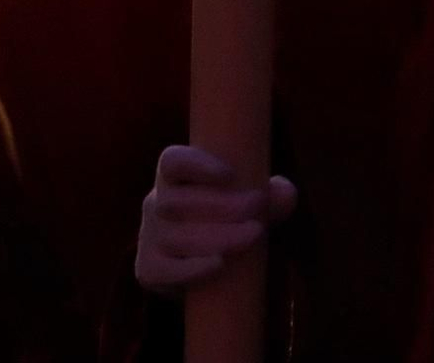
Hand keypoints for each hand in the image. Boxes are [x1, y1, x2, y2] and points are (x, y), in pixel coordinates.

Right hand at [135, 146, 295, 295]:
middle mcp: (155, 203)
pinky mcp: (149, 270)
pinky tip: (219, 264)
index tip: (229, 174)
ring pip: (174, 235)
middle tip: (257, 207)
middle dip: (221, 204)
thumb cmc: (226, 221)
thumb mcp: (248, 202)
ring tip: (254, 234)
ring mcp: (149, 237)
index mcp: (173, 178)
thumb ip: (271, 195)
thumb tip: (285, 193)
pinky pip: (164, 270)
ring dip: (217, 235)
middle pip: (177, 201)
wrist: (198, 264)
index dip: (196, 165)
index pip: (172, 162)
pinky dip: (192, 268)